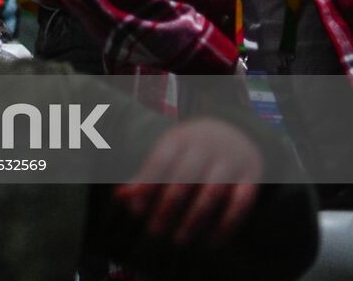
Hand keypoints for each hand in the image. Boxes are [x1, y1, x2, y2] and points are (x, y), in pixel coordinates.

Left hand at [115, 118, 261, 248]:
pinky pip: (240, 203)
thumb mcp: (168, 151)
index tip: (136, 211)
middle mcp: (205, 147)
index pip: (159, 161)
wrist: (238, 130)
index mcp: (179, 138)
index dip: (146, 185)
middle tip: (155, 231)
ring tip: (179, 240)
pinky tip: (212, 242)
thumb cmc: (191, 148)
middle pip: (184, 179)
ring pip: (211, 193)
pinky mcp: (252, 175)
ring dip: (194, 220)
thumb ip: (145, 175)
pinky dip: (226, 225)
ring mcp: (230, 161)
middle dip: (167, 208)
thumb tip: (120, 197)